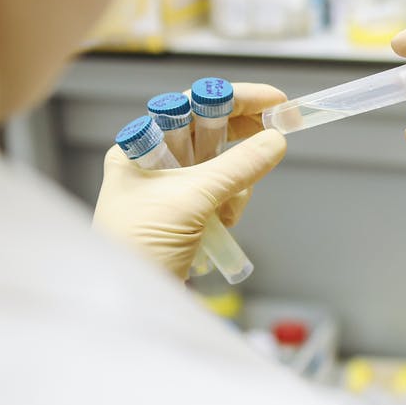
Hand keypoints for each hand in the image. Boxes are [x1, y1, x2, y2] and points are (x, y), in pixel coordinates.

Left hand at [92, 84, 287, 278]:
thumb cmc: (139, 246)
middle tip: (279, 133)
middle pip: (210, 133)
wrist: (127, 306)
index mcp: (139, 147)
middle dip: (242, 139)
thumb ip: (237, 167)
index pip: (192, 105)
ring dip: (236, 182)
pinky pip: (221, 195)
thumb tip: (275, 140)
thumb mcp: (191, 200)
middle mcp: (153, 163)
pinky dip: (231, 203)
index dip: (235, 99)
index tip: (275, 101)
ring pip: (221, 166)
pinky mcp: (185, 216)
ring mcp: (170, 191)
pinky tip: (224, 224)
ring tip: (228, 211)